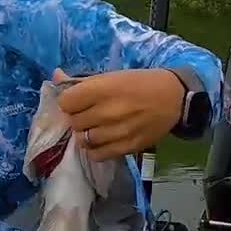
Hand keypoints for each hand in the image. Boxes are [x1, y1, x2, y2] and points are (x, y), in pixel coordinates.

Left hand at [54, 68, 181, 160]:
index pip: (66, 102)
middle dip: (78, 117)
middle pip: (74, 122)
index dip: (70, 101)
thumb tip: (56, 76)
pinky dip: (95, 149)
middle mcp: (108, 112)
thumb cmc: (141, 82)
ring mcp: (117, 132)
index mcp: (103, 89)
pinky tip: (103, 140)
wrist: (174, 98)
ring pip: (83, 140)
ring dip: (86, 133)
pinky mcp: (126, 147)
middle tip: (89, 113)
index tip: (78, 100)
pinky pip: (97, 154)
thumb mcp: (112, 75)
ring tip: (97, 127)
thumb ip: (83, 80)